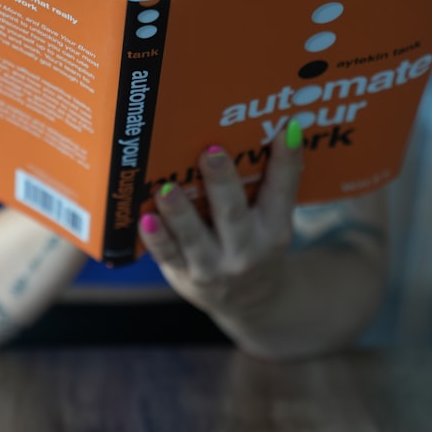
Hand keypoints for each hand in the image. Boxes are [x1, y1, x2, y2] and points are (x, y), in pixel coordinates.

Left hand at [138, 124, 303, 319]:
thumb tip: (270, 128)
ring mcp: (215, 266)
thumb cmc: (258, 244)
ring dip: (179, 213)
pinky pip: (168, 256)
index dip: (286, 159)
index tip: (285, 128)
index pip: (282, 190)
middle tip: (211, 152)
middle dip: (221, 182)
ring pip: (195, 237)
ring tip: (166, 189)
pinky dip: (156, 240)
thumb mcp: (273, 221)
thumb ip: (268, 185)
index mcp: (274, 228)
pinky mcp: (186, 275)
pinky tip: (145, 220)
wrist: (254, 303)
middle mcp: (247, 249)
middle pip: (233, 213)